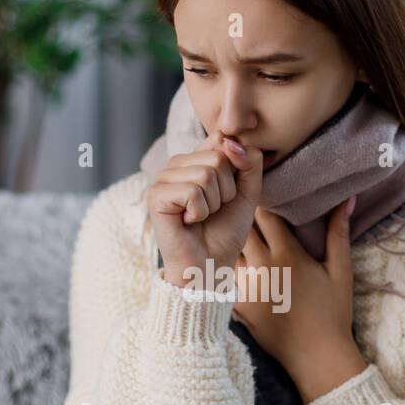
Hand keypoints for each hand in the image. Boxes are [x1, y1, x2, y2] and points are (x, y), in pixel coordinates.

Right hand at [147, 127, 263, 288]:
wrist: (210, 264)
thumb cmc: (225, 231)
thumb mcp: (247, 193)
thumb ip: (249, 162)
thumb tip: (229, 140)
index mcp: (195, 159)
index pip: (222, 141)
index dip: (235, 170)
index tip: (228, 194)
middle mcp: (177, 164)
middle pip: (217, 158)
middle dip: (226, 191)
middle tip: (213, 210)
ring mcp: (163, 178)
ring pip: (206, 174)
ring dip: (213, 203)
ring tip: (201, 217)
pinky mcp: (155, 195)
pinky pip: (192, 192)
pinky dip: (199, 212)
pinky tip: (188, 222)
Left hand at [233, 197, 367, 403]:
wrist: (316, 356)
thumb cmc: (333, 314)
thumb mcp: (341, 271)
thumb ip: (339, 232)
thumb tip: (347, 198)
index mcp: (287, 254)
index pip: (264, 213)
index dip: (261, 198)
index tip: (259, 189)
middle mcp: (262, 266)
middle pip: (241, 227)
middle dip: (240, 214)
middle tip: (238, 201)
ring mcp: (247, 286)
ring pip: (228, 250)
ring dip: (228, 238)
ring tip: (226, 226)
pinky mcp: (237, 305)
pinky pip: (223, 277)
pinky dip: (224, 265)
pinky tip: (222, 257)